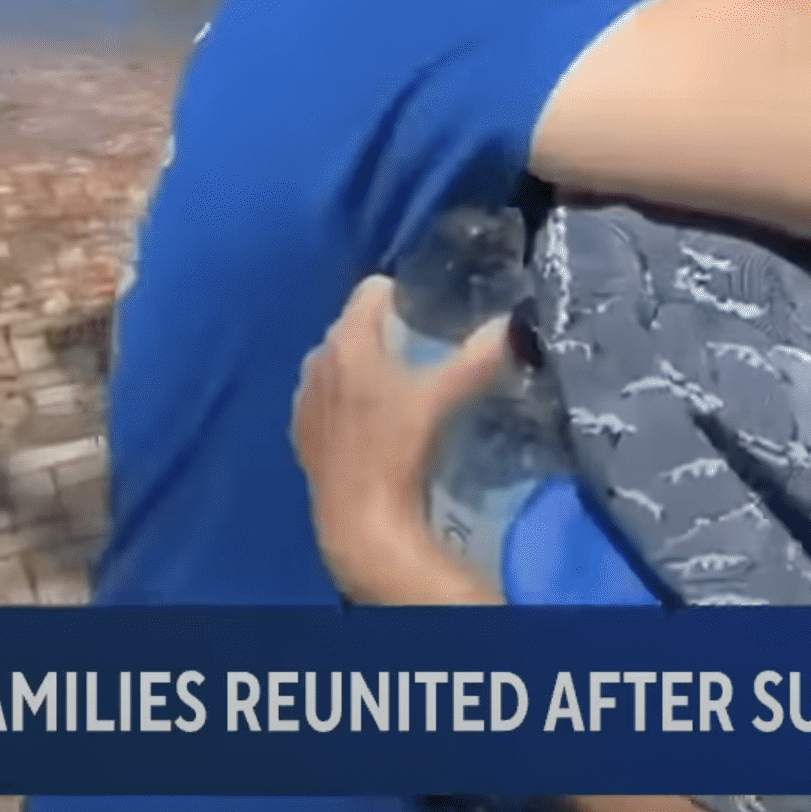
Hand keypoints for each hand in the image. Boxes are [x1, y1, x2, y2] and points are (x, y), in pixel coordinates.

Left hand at [291, 276, 512, 596]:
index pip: (373, 290)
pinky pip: (327, 397)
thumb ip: (477, 358)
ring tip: (399, 395)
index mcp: (347, 340)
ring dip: (365, 369)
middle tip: (423, 359)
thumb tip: (509, 325)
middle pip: (356, 326)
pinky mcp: (301, 431)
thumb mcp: (442, 398)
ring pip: (339, 362)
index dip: (405, 300)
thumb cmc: (399, 449)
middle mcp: (317, 359)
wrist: (361, 522)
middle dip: (387, 335)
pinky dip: (347, 401)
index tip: (431, 322)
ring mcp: (304, 397)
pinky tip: (372, 427)